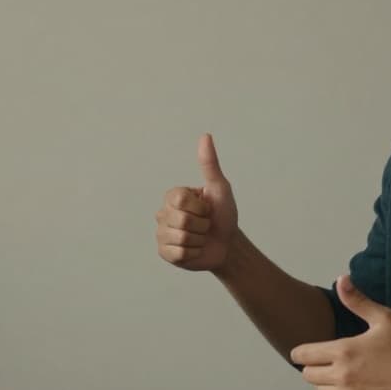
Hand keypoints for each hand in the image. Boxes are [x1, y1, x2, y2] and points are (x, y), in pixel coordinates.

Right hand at [155, 133, 237, 271]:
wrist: (228, 244)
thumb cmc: (224, 214)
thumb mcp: (219, 188)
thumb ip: (209, 163)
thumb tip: (205, 136)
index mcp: (173, 196)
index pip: (180, 199)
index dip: (200, 207)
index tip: (207, 208)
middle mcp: (163, 213)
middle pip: (182, 220)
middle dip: (202, 225)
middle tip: (206, 225)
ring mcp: (162, 234)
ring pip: (181, 238)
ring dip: (199, 240)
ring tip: (201, 237)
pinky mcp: (165, 252)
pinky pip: (178, 253)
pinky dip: (193, 253)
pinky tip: (195, 249)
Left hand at [290, 275, 390, 389]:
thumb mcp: (384, 318)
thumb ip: (357, 301)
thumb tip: (341, 280)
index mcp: (343, 351)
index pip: (303, 355)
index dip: (300, 352)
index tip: (305, 350)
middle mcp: (342, 375)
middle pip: (307, 375)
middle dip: (312, 366)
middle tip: (325, 359)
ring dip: (324, 381)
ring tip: (339, 372)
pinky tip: (351, 386)